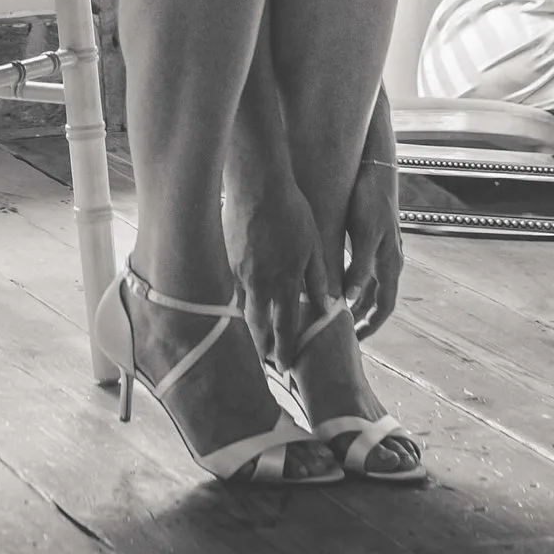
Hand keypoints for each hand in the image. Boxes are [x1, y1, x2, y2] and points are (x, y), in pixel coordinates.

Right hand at [223, 157, 334, 371]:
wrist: (258, 184)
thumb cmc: (291, 211)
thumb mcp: (313, 245)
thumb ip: (318, 278)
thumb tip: (327, 305)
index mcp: (284, 281)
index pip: (284, 327)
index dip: (284, 350)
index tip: (283, 368)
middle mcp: (259, 282)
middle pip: (257, 325)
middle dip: (261, 346)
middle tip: (264, 361)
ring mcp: (239, 271)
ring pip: (242, 310)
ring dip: (247, 328)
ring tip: (252, 340)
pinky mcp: (227, 258)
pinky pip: (231, 288)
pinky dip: (236, 301)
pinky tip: (238, 304)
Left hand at [343, 134, 404, 336]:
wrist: (375, 167)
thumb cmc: (371, 199)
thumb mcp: (365, 234)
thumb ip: (358, 267)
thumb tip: (349, 299)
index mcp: (390, 263)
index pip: (384, 306)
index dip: (371, 326)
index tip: (355, 342)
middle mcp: (388, 260)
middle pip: (373, 299)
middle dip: (358, 317)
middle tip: (336, 332)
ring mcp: (380, 249)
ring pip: (365, 285)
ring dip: (351, 300)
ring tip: (328, 312)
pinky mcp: (368, 238)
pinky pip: (359, 268)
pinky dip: (346, 280)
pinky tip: (328, 282)